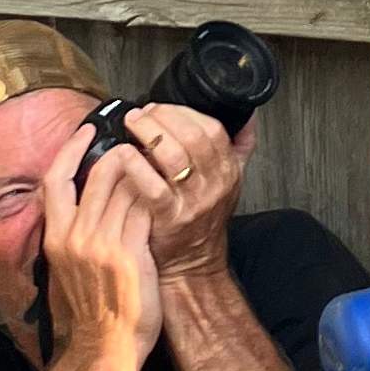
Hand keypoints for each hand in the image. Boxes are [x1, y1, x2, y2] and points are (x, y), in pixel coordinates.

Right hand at [37, 113, 168, 370]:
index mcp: (56, 236)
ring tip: (155, 165)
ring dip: (144, 172)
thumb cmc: (91, 307)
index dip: (71, 150)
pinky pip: (146, 210)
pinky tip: (165, 193)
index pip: (56, 179)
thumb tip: (83, 197)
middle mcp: (76, 235)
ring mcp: (103, 244)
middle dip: (121, 152)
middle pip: (98, 174)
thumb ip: (72, 231)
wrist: (105, 347)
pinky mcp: (131, 253)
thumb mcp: (68, 266)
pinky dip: (156, 197)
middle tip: (135, 142)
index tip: (86, 131)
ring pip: (127, 186)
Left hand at [130, 103, 251, 280]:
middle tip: (141, 113)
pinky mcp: (170, 219)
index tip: (160, 106)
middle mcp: (215, 184)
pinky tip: (123, 154)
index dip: (184, 112)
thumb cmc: (203, 219)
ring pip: (174, 156)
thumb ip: (238, 147)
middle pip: (193, 136)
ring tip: (131, 125)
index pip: (213, 128)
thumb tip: (246, 115)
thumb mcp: (229, 181)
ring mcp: (194, 202)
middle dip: (163, 117)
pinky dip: (136, 166)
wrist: (193, 264)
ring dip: (148, 133)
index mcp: (229, 170)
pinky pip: (153, 187)